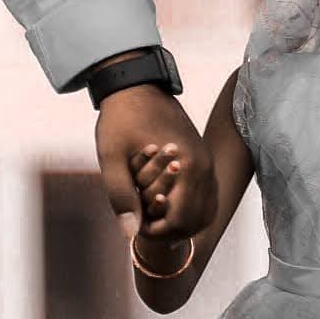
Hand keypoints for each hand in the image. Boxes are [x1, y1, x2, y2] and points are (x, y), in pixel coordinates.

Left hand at [95, 87, 215, 244]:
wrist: (135, 84)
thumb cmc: (119, 120)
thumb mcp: (112, 159)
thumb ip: (122, 196)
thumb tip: (130, 234)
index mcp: (186, 167)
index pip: (182, 221)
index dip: (159, 234)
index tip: (137, 229)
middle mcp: (204, 167)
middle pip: (199, 221)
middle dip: (173, 233)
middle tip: (147, 230)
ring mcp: (207, 161)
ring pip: (207, 210)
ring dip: (184, 223)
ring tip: (157, 223)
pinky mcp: (204, 157)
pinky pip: (207, 195)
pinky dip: (191, 209)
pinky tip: (168, 209)